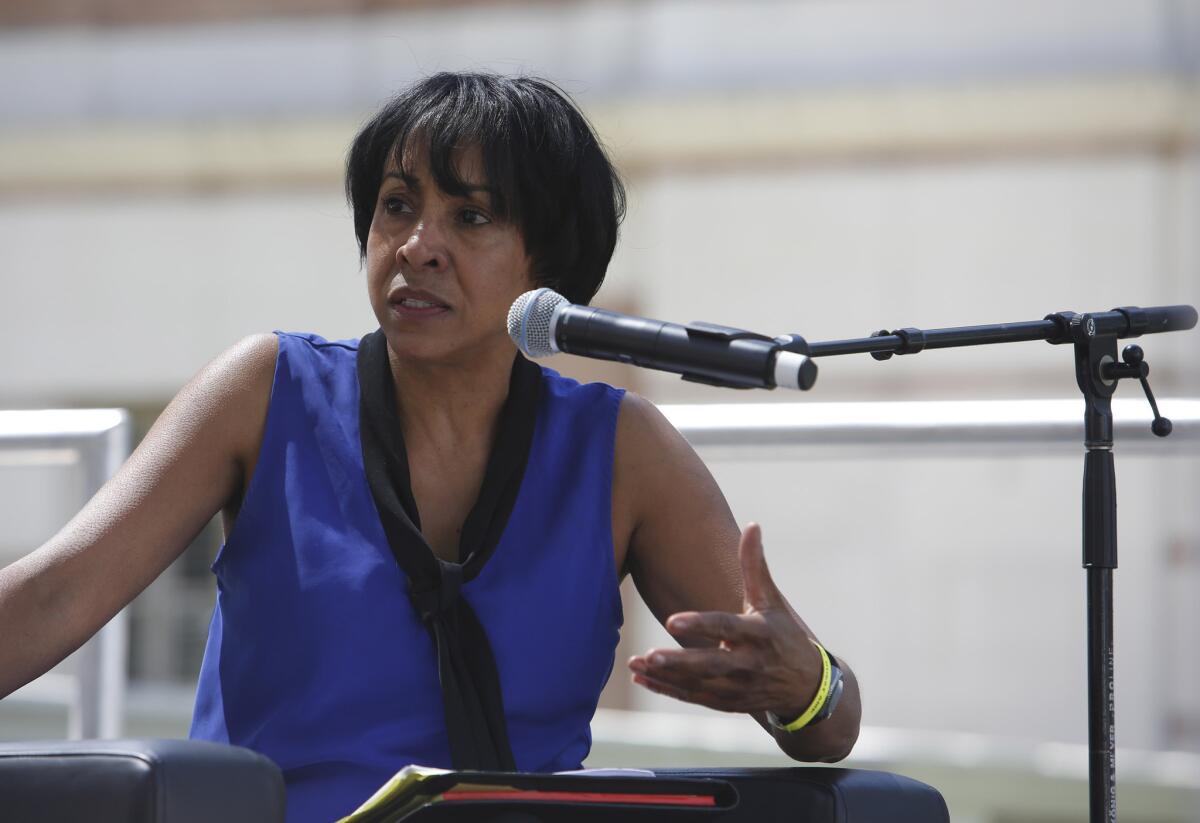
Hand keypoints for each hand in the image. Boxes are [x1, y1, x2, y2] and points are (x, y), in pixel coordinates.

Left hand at [627, 523, 821, 716]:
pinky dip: (667, 689)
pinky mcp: (727, 703)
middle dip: (679, 662)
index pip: (727, 628)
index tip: (670, 620)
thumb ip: (756, 565)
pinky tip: (640, 677)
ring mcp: (738, 688)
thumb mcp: (772, 600)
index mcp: (759, 634)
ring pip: (697, 685)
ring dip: (665, 676)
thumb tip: (753, 524)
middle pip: (711, 665)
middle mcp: (750, 664)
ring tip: (634, 663)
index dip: (701, 625)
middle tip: (649, 655)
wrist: (807, 687)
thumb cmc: (783, 633)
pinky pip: (693, 697)